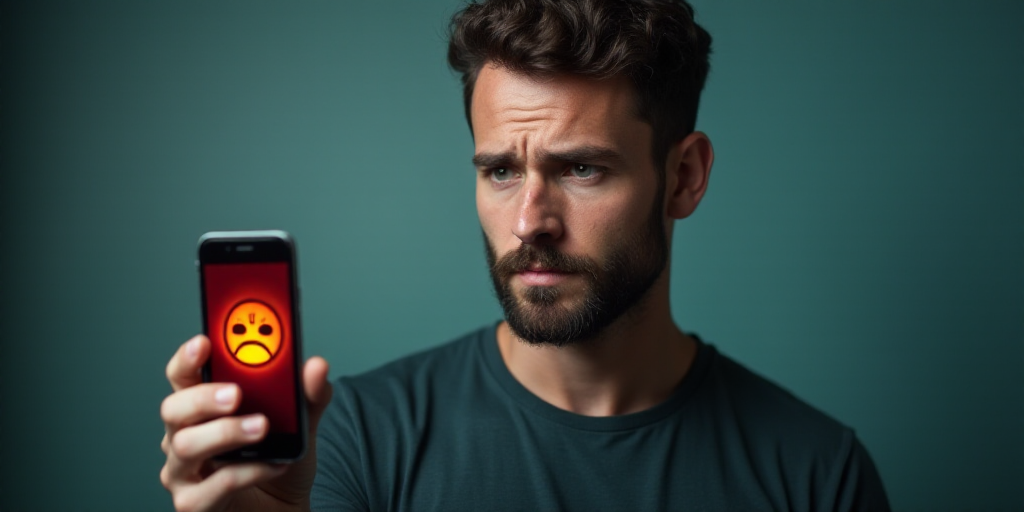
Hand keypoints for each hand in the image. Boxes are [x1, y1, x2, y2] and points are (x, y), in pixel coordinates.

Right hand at [160, 335, 332, 511]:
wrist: (286, 509)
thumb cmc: (279, 460)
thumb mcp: (300, 424)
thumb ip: (307, 396)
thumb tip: (316, 367)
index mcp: (204, 407)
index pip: (183, 376)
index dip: (188, 358)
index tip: (205, 342)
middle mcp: (185, 436)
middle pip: (173, 409)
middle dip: (203, 397)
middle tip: (236, 393)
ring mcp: (185, 472)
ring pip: (186, 446)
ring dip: (226, 433)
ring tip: (262, 428)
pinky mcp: (194, 504)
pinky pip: (212, 486)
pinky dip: (246, 472)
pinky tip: (272, 466)